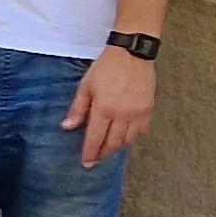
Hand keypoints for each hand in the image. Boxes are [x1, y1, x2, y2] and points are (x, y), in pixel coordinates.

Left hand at [64, 48, 157, 166]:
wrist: (132, 53)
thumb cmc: (107, 67)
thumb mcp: (86, 85)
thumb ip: (78, 109)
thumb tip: (67, 127)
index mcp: (104, 109)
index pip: (95, 139)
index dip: (90, 153)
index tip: (86, 163)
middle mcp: (122, 115)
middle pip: (112, 143)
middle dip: (103, 153)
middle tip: (95, 158)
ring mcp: (138, 113)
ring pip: (127, 140)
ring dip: (116, 146)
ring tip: (108, 148)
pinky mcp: (148, 109)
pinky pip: (141, 131)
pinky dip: (132, 137)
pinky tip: (125, 136)